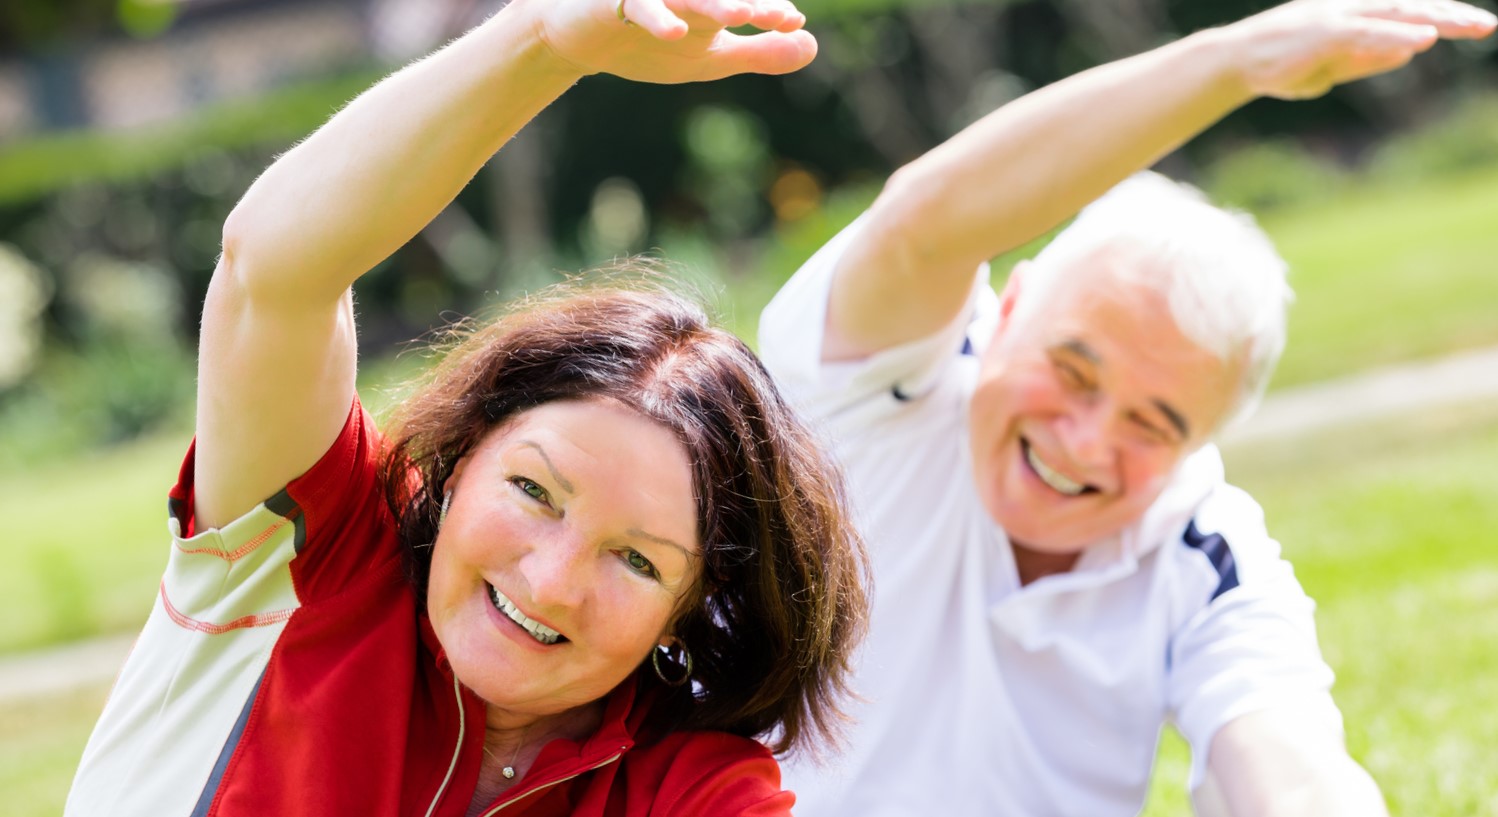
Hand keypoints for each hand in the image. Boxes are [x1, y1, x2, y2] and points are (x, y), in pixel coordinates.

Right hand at [532, 0, 816, 82]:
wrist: (582, 41)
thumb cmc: (650, 41)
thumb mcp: (712, 57)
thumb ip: (760, 51)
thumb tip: (812, 45)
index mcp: (710, 2)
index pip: (746, 0)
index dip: (770, 10)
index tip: (790, 21)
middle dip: (747, 2)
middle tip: (774, 15)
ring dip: (714, 4)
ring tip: (743, 14)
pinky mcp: (615, 2)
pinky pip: (639, 6)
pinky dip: (658, 19)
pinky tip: (678, 33)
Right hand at [1225, 0, 1495, 99]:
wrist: (1236, 63)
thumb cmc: (1279, 65)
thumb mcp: (1333, 65)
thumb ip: (1370, 59)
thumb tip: (1411, 54)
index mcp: (1353, 14)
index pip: (1407, 11)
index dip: (1442, 15)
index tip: (1474, 25)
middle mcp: (1350, 8)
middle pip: (1410, 6)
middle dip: (1451, 15)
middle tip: (1487, 26)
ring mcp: (1337, 16)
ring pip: (1396, 13)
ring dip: (1435, 20)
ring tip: (1469, 27)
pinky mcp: (1324, 32)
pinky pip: (1368, 32)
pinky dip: (1397, 35)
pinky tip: (1424, 40)